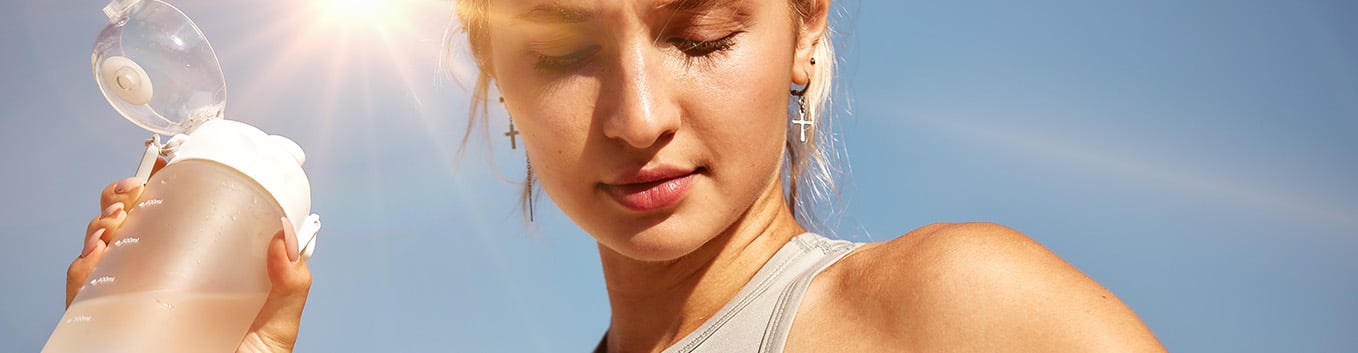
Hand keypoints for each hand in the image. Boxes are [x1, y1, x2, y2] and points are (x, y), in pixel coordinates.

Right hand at [66, 160, 312, 352]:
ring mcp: (133, 300)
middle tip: (135, 189)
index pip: (178, 221)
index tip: (167, 165)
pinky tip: (99, 252)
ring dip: (103, 222)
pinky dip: (84, 265)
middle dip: (124, 196)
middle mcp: (161, 281)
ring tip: (116, 218)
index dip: (166, 188)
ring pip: (104, 248)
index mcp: (201, 271)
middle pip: (133, 225)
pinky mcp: (109, 325)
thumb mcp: (278, 323)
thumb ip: (289, 282)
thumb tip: (284, 235)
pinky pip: (85, 290)